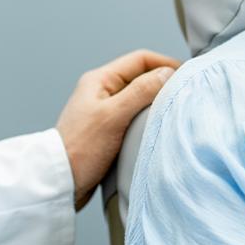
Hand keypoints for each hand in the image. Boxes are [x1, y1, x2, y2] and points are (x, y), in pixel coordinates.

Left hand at [56, 49, 179, 209]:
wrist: (58, 184)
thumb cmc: (81, 149)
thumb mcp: (114, 115)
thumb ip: (141, 91)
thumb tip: (167, 73)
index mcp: (100, 79)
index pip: (141, 59)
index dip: (165, 63)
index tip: (186, 75)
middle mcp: (102, 90)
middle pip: (141, 76)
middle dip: (163, 81)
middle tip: (183, 92)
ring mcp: (105, 109)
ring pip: (139, 95)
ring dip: (156, 100)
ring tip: (172, 109)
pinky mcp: (108, 128)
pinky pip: (135, 113)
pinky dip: (148, 116)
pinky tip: (157, 126)